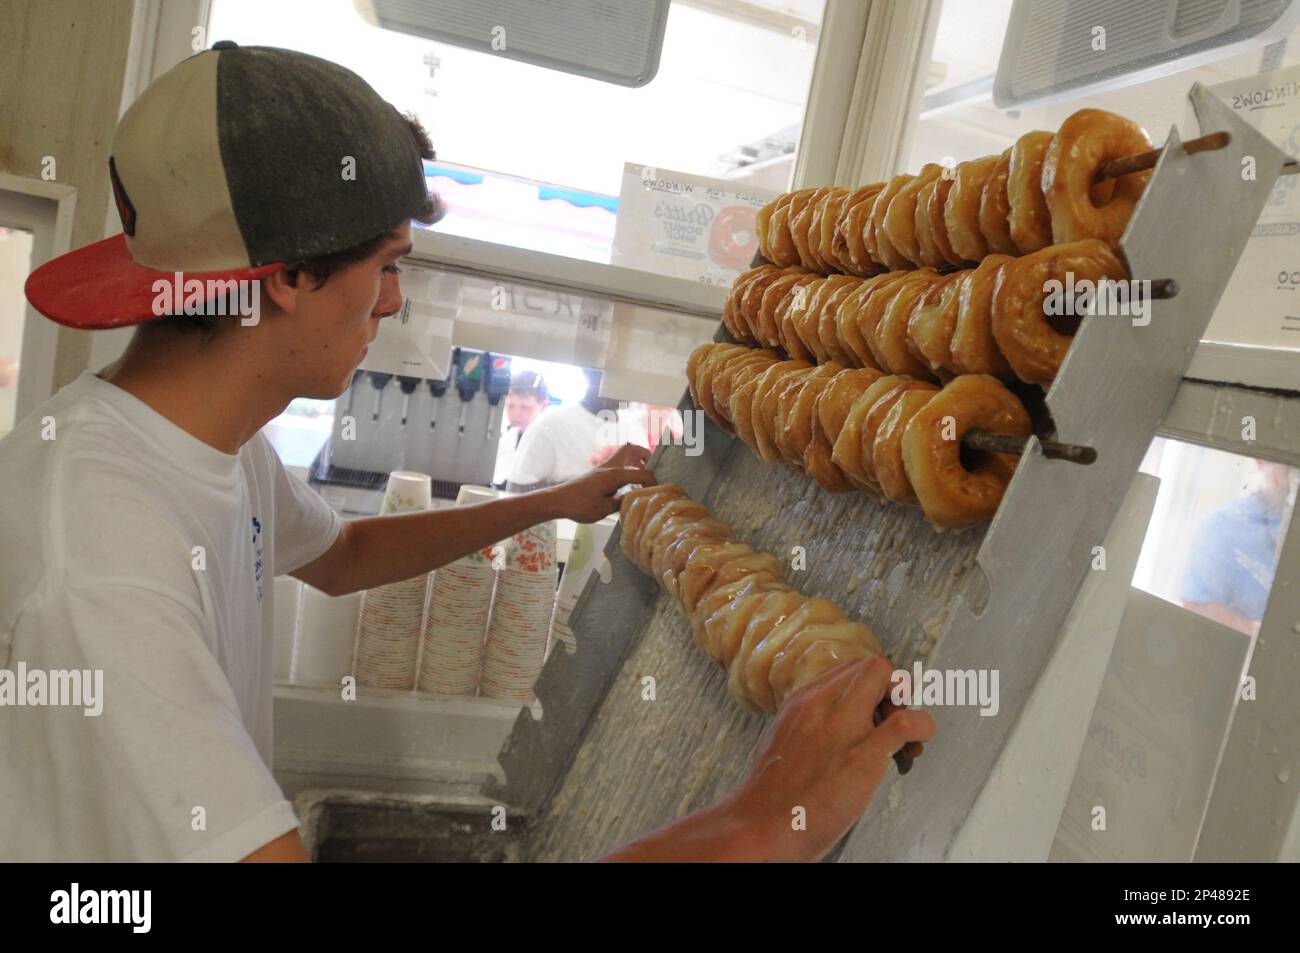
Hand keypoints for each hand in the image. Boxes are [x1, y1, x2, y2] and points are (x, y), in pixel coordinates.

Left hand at [542, 443, 654, 522]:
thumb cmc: (580, 505)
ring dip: (635, 462)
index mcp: (614, 474)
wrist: (557, 501)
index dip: (653, 481)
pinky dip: (626, 470)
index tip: (659, 491)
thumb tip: (634, 499)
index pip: (641, 472)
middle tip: (651, 469)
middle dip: (644, 455)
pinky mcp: (597, 475)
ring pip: (623, 455)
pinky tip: (627, 485)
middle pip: (630, 449)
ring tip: (642, 477)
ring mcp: (602, 469)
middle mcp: (609, 467)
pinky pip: (617, 465)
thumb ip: (623, 502)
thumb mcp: (605, 509)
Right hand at [721, 655, 935, 861]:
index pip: (848, 670)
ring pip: (887, 677)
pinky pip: (906, 723)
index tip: (874, 712)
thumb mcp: (784, 742)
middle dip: (892, 688)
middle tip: (891, 721)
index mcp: (801, 701)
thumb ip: (809, 728)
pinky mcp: (862, 754)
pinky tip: (916, 745)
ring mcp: (842, 726)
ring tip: (903, 737)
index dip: (870, 688)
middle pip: (871, 665)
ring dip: (906, 704)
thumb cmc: (771, 797)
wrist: (760, 826)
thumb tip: (835, 733)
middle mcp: (820, 704)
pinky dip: (922, 727)